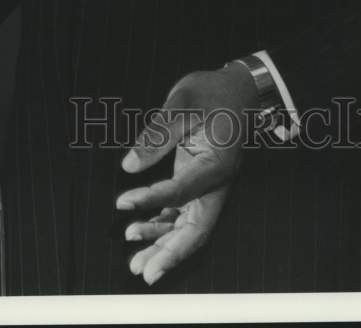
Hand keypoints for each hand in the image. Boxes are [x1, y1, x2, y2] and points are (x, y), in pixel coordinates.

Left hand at [116, 63, 259, 286]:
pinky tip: (140, 231)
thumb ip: (157, 134)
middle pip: (196, 228)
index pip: (184, 190)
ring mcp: (208, 185)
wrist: (236, 89)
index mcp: (218, 164)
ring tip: (134, 261)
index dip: (153, 200)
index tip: (124, 203)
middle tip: (144, 271)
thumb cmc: (212, 92)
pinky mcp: (197, 181)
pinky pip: (182, 212)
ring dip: (163, 245)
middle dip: (170, 252)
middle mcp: (216, 182)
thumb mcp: (184, 102)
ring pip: (189, 226)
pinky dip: (162, 225)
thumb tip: (129, 165)